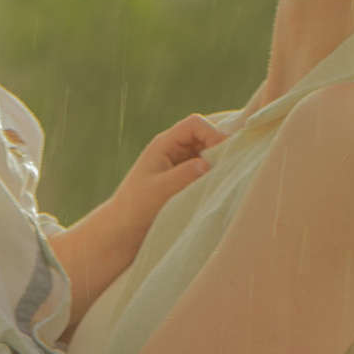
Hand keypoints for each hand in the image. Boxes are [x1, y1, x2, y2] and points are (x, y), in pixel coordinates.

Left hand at [112, 110, 226, 224]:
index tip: (223, 154)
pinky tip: (218, 185)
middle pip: (204, 135)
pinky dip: (214, 173)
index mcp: (164, 144)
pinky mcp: (183, 177)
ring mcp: (179, 163)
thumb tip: (208, 164)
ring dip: (218, 161)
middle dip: (219, 147)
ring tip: (225, 177)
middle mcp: (173, 149)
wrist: (124, 228)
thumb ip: (184, 175)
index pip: (194, 124)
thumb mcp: (161, 190)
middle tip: (230, 167)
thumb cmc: (137, 207)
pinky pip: (205, 167)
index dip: (212, 133)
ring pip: (207, 152)